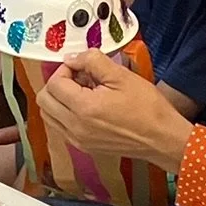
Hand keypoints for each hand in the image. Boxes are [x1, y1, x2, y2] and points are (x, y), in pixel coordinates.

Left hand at [39, 50, 194, 168]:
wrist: (161, 138)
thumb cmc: (146, 107)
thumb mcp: (120, 75)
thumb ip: (92, 61)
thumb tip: (73, 58)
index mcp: (83, 109)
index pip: (54, 84)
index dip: (65, 69)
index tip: (81, 67)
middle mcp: (74, 128)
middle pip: (44, 102)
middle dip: (57, 84)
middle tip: (78, 77)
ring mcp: (77, 140)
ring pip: (49, 116)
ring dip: (59, 100)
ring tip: (83, 92)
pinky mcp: (83, 147)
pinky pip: (61, 127)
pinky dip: (65, 114)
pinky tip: (87, 106)